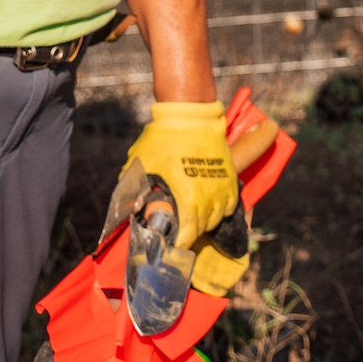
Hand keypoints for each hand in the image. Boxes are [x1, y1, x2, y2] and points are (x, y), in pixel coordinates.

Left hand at [124, 101, 239, 253]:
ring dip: (204, 221)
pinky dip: (220, 209)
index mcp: (188, 201)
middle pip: (202, 229)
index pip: (187, 236)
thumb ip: (135, 193)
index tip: (169, 247)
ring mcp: (224, 188)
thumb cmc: (162, 142)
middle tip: (176, 231)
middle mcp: (210, 199)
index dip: (177, 244)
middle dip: (189, 233)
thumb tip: (132, 210)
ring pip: (217, 218)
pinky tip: (208, 205)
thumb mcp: (141, 169)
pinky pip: (229, 204)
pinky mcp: (231, 177)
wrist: (190, 115)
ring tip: (191, 218)